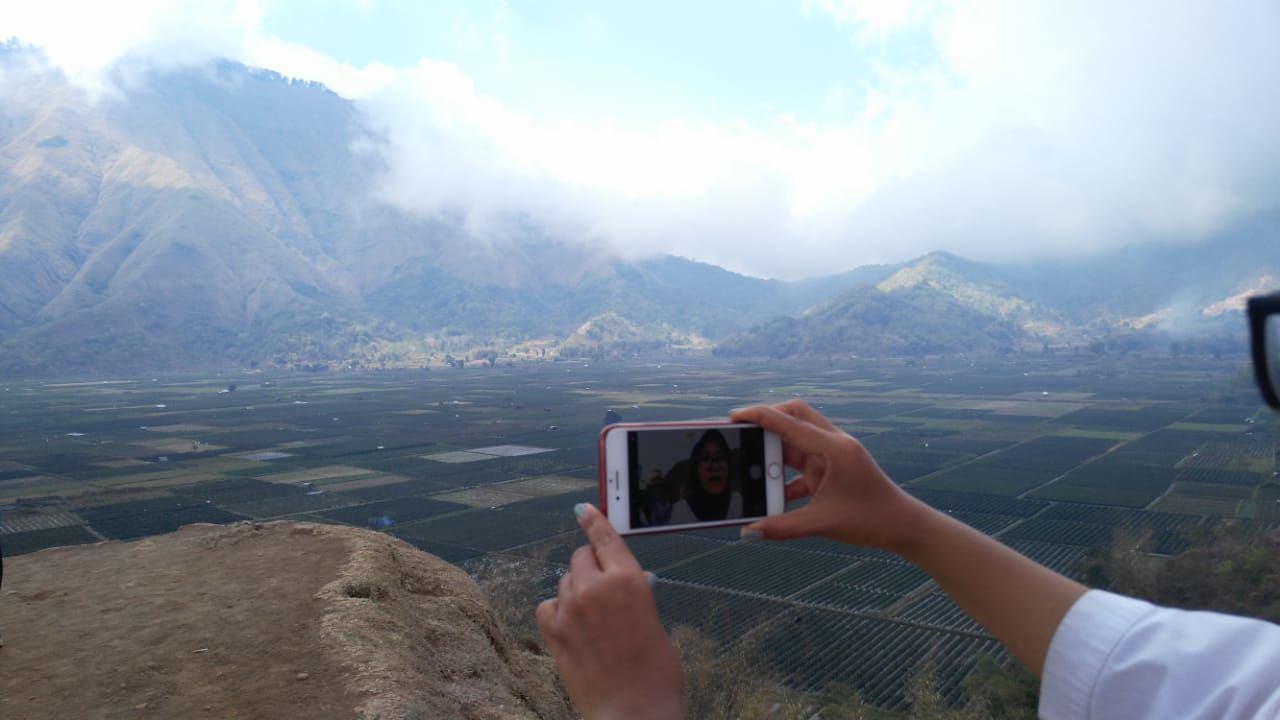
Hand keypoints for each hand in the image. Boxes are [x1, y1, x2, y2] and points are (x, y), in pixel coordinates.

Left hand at [536, 504, 683, 719]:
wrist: (633, 710)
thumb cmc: (654, 672)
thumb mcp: (652, 621)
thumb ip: (632, 595)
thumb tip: (623, 583)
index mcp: (629, 580)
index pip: (605, 538)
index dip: (594, 521)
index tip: (583, 510)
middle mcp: (596, 587)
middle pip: (580, 558)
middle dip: (590, 568)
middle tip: (601, 591)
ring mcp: (571, 608)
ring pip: (564, 581)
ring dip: (574, 591)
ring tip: (592, 619)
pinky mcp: (554, 631)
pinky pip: (548, 605)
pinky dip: (557, 611)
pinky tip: (571, 627)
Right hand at [731, 400, 925, 551]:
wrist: (903, 526)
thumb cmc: (872, 519)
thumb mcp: (822, 524)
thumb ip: (782, 527)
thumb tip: (749, 532)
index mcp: (834, 448)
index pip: (790, 422)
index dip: (759, 417)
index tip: (733, 417)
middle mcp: (833, 444)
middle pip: (794, 416)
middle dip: (766, 421)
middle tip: (740, 432)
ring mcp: (833, 455)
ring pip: (796, 441)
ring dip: (774, 452)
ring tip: (748, 464)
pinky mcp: (832, 469)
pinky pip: (802, 463)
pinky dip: (785, 475)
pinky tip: (770, 493)